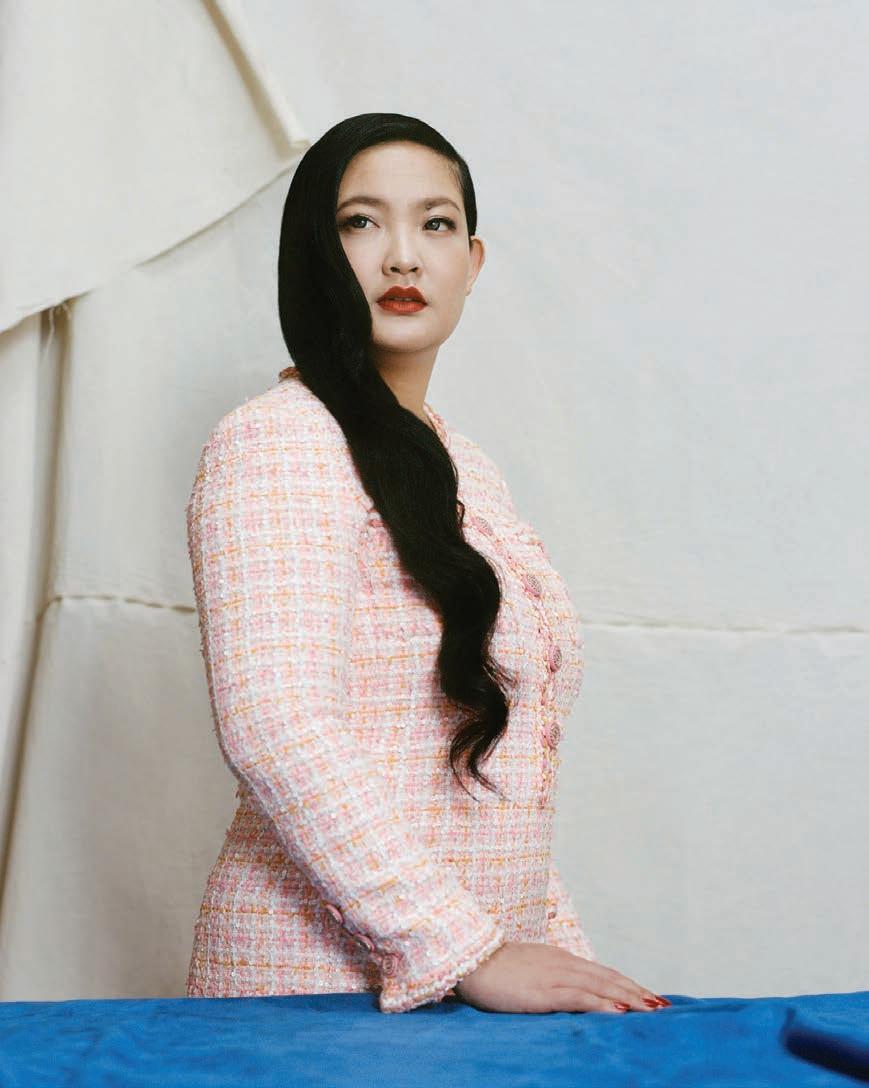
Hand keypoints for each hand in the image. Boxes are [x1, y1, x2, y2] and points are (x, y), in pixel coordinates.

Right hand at [453, 941, 666, 1013]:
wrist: (469, 959)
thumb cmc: (494, 969)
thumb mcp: (527, 972)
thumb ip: (548, 980)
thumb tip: (565, 994)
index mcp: (559, 959)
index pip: (601, 972)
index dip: (627, 984)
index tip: (649, 996)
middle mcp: (562, 964)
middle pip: (608, 977)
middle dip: (637, 991)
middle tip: (664, 1006)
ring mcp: (554, 977)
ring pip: (600, 985)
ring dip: (629, 997)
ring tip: (652, 1010)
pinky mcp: (543, 992)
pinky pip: (579, 997)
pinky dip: (602, 1003)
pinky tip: (619, 1012)